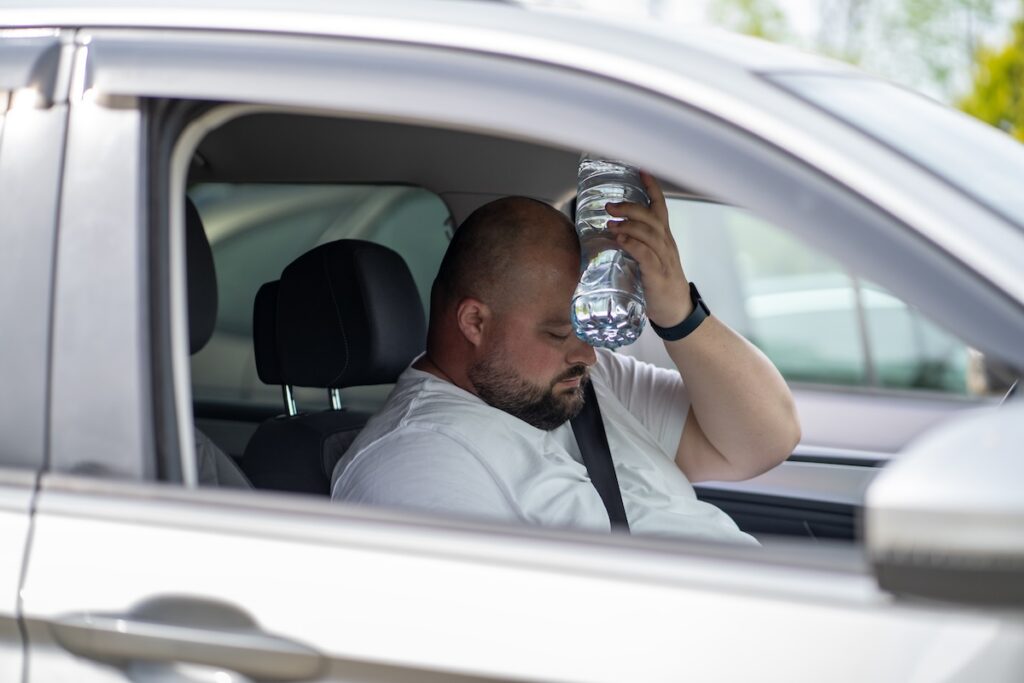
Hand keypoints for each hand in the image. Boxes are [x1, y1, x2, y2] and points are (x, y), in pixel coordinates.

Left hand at [606, 172, 691, 327]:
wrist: (676, 311)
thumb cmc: (659, 283)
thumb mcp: (650, 258)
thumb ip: (635, 244)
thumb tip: (609, 233)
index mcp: (663, 238)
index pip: (660, 207)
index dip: (651, 188)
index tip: (640, 170)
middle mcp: (666, 244)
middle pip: (651, 217)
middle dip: (630, 207)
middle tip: (609, 206)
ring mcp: (664, 259)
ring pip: (649, 233)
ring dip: (629, 225)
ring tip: (611, 222)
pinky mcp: (657, 275)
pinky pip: (647, 255)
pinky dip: (633, 245)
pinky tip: (621, 239)